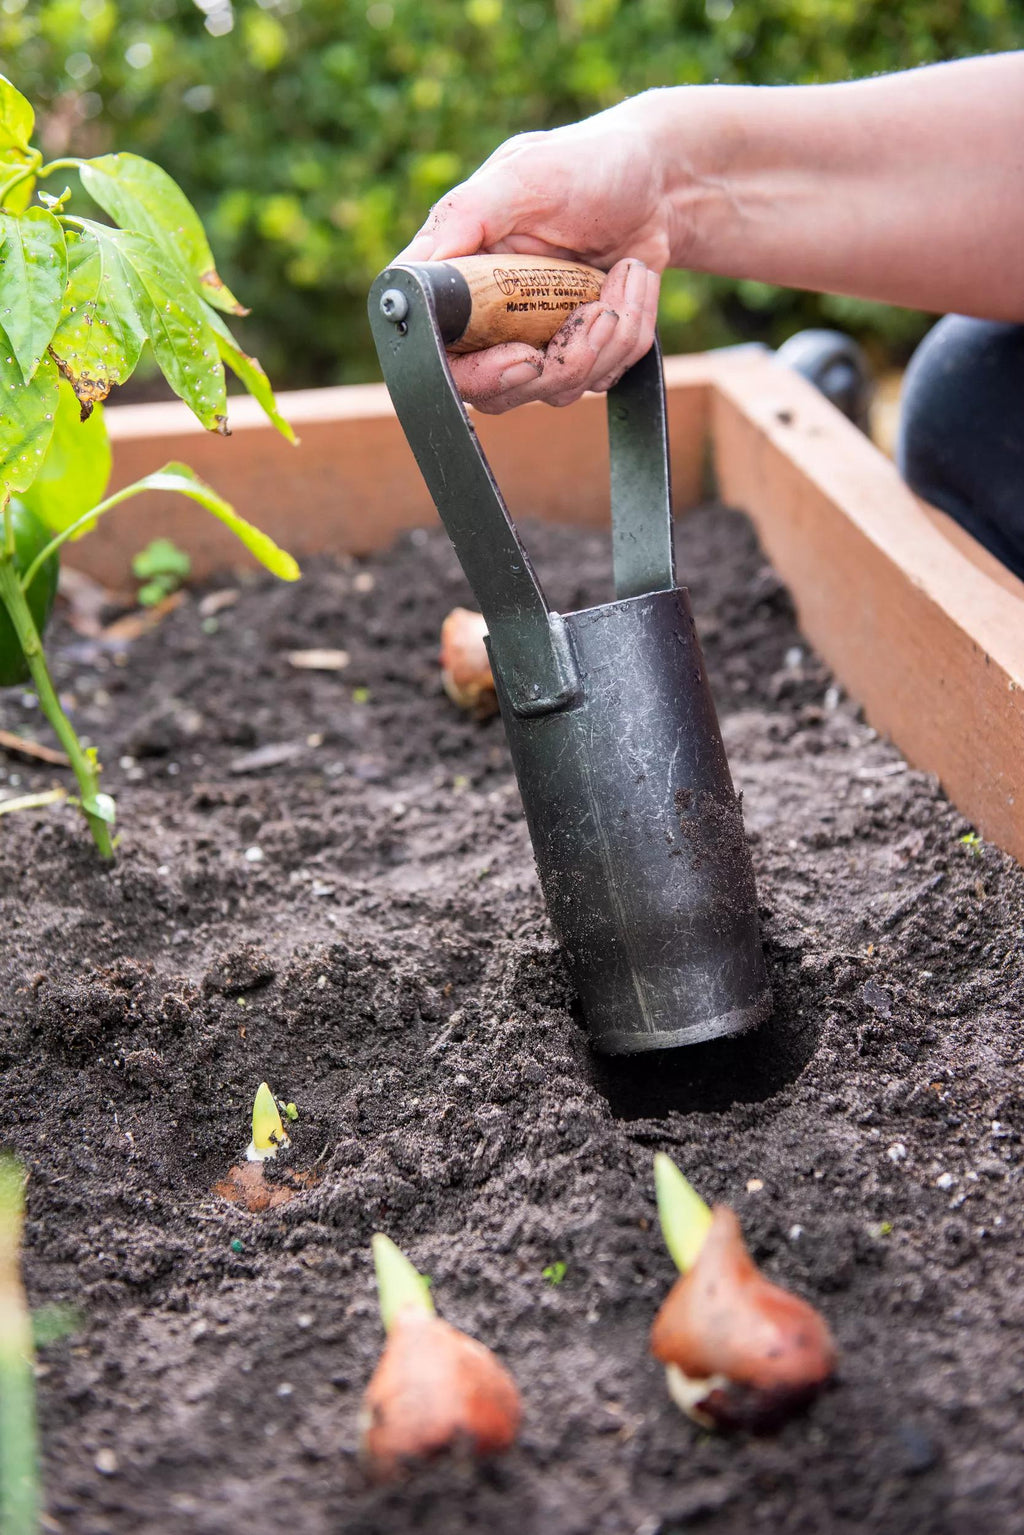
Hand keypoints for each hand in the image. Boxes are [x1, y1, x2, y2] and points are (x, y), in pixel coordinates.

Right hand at [395, 100, 668, 412]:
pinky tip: (633, 281)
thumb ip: (463, 218)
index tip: (526, 358)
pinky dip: (630, 331)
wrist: (658, 180)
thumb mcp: (522, 176)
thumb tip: (406, 277)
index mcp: (458, 280)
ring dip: (607, 338)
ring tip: (626, 275)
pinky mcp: (582, 352)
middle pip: (501, 392)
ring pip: (559, 390)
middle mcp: (490, 320)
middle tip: (598, 310)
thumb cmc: (584, 164)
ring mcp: (537, 342)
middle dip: (563, 361)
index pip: (442, 357)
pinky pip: (604, 377)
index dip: (478, 375)